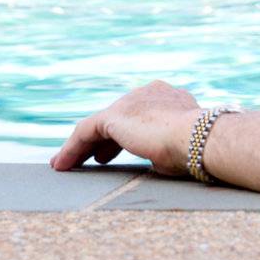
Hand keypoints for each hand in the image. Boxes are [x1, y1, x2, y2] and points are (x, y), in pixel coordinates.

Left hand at [51, 81, 201, 173]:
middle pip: (118, 118)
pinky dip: (72, 149)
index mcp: (168, 97)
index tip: (120, 150)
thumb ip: (165, 146)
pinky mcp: (114, 115)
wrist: (198, 137)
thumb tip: (158, 157)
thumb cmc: (197, 149)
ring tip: (68, 164)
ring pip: (98, 125)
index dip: (129, 133)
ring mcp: (130, 101)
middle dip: (104, 139)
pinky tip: (61, 166)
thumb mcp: (181, 146)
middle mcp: (147, 93)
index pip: (140, 114)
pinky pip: (85, 132)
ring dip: (81, 146)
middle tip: (95, 158)